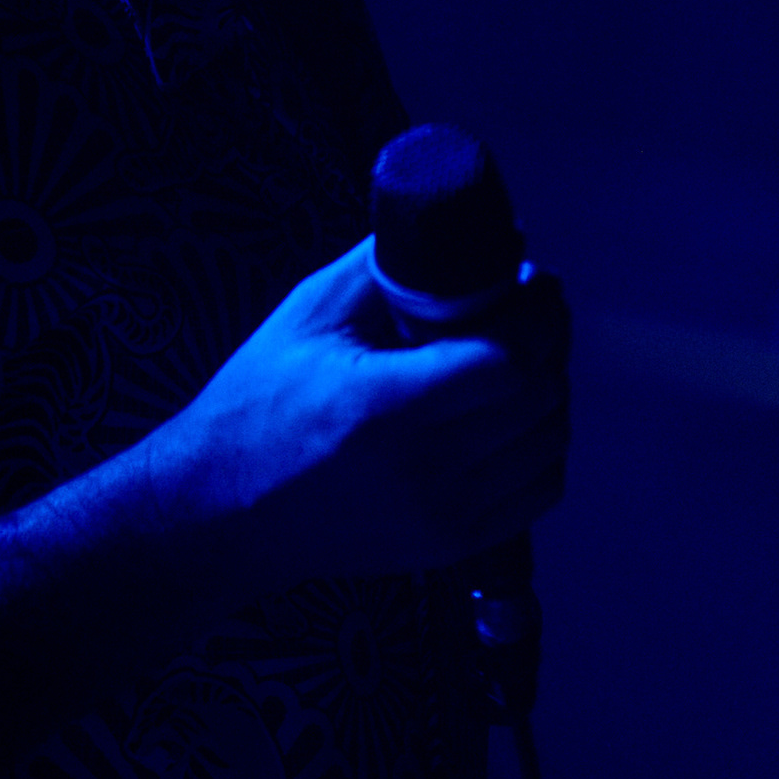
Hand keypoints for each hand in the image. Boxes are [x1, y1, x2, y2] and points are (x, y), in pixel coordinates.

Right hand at [145, 240, 569, 588]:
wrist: (226, 510)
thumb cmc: (260, 400)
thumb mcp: (311, 312)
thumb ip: (389, 266)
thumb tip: (471, 232)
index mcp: (382, 406)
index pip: (507, 361)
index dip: (537, 313)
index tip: (533, 279)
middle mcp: (422, 471)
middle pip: (538, 399)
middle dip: (551, 340)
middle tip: (533, 304)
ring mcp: (442, 517)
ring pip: (546, 444)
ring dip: (551, 389)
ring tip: (525, 352)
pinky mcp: (451, 547)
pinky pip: (537, 492)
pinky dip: (543, 445)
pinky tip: (517, 412)